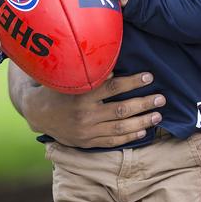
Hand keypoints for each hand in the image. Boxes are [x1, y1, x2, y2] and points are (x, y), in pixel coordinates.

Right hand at [10, 65, 165, 147]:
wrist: (38, 113)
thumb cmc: (60, 88)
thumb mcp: (73, 76)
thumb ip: (93, 71)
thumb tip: (115, 59)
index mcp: (82, 94)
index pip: (113, 87)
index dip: (133, 82)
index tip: (149, 76)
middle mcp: (85, 114)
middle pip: (121, 110)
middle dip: (144, 104)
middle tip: (161, 99)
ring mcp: (86, 131)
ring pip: (120, 128)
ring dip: (142, 122)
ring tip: (158, 116)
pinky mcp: (87, 142)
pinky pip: (112, 141)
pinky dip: (129, 137)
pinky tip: (143, 130)